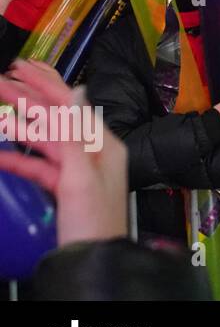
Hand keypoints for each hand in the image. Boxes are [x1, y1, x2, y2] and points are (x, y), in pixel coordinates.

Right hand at [0, 59, 128, 245]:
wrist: (93, 260)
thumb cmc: (94, 221)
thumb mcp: (82, 175)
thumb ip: (75, 133)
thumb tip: (77, 92)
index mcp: (103, 144)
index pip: (70, 105)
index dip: (45, 83)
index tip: (22, 67)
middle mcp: (93, 152)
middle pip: (56, 118)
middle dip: (27, 98)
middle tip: (1, 80)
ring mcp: (77, 170)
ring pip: (44, 139)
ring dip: (18, 123)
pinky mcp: (63, 188)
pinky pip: (38, 166)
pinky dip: (17, 158)